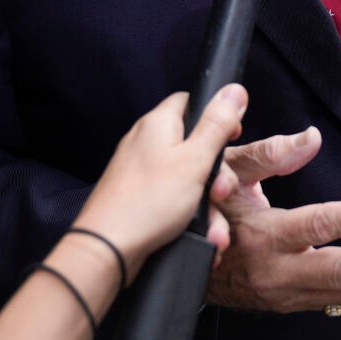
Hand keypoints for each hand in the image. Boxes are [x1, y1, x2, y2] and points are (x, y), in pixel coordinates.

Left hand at [74, 85, 247, 277]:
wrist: (107, 250)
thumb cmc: (148, 202)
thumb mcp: (196, 159)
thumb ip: (217, 124)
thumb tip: (233, 89)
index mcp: (158, 123)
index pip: (191, 101)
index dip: (216, 115)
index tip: (232, 136)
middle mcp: (146, 142)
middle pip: (194, 144)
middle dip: (216, 173)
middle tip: (221, 192)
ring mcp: (140, 170)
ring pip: (187, 178)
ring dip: (206, 202)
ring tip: (214, 227)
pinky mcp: (138, 196)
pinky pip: (172, 198)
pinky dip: (188, 214)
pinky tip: (200, 233)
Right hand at [206, 127, 340, 312]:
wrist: (180, 269)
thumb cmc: (207, 210)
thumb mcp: (224, 173)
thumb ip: (266, 154)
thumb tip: (311, 139)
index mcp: (263, 234)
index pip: (317, 225)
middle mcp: (277, 271)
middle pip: (340, 273)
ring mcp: (287, 293)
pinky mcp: (295, 303)